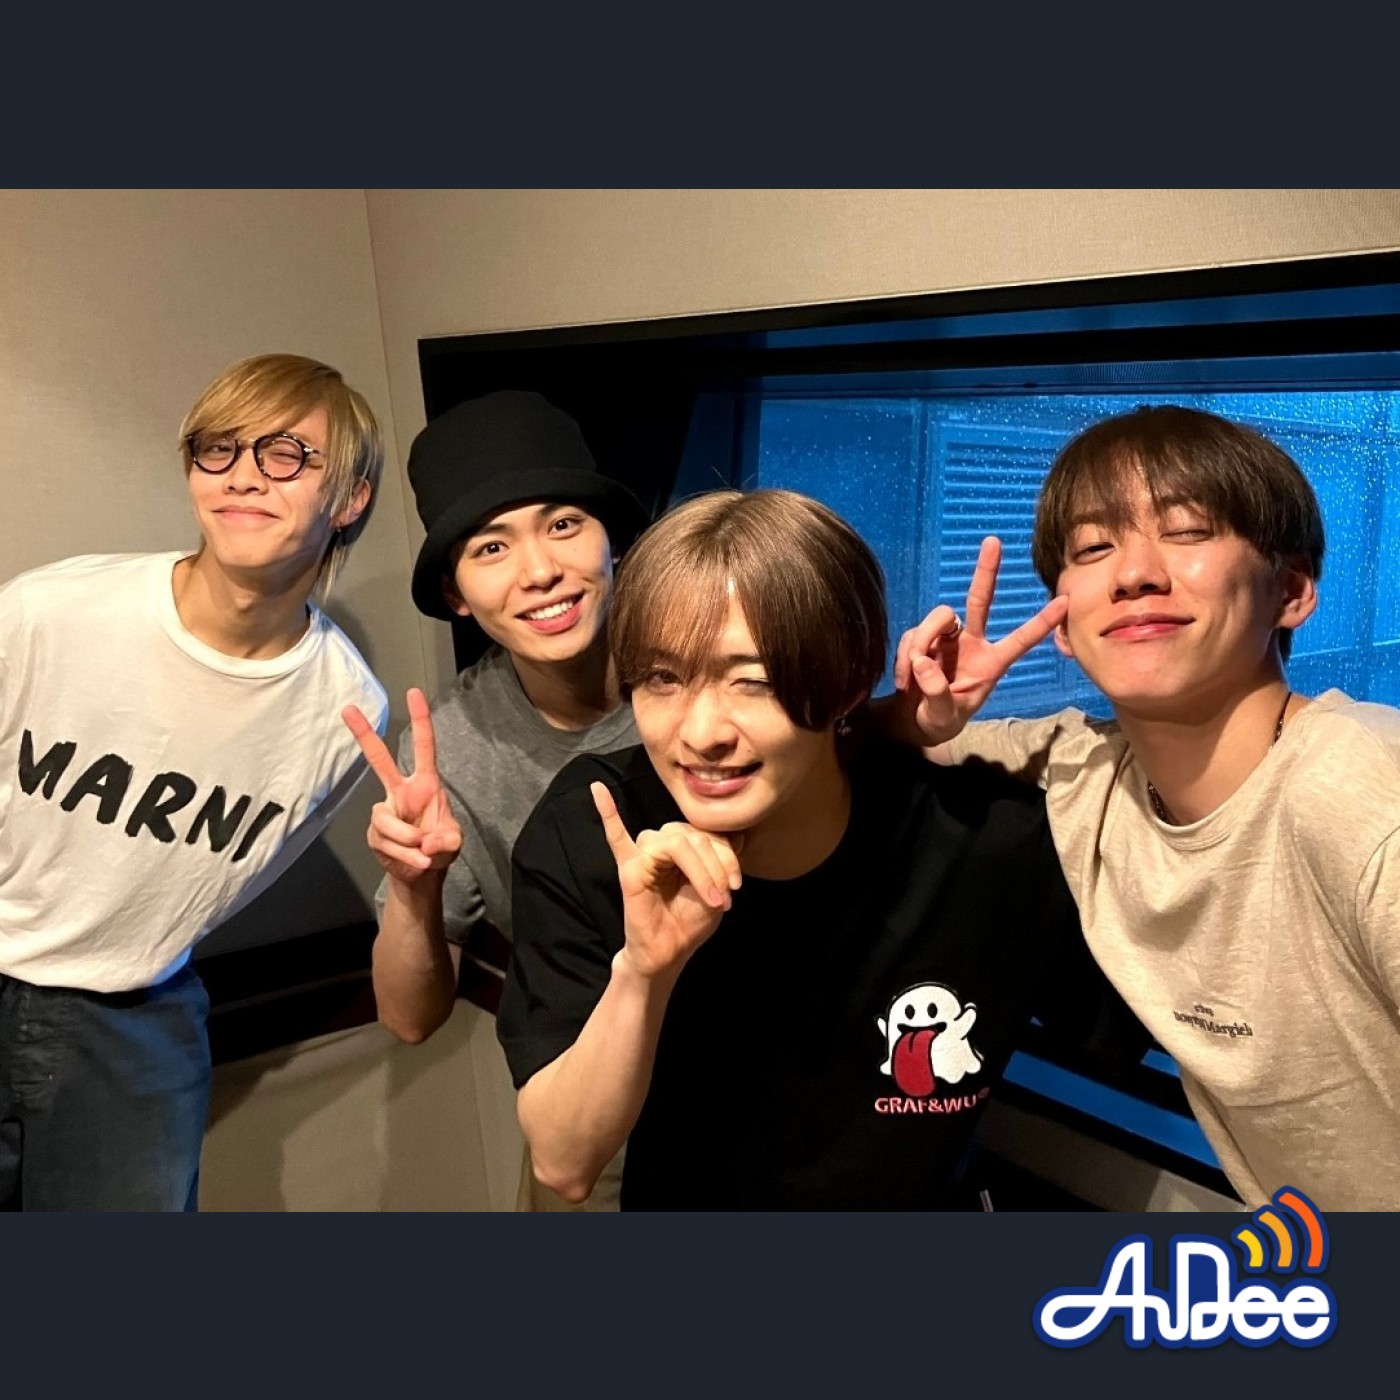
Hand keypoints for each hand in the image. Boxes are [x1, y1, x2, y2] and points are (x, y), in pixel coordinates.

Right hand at [343, 688, 462, 885]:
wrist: (421, 875)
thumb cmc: (439, 848)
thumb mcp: (453, 843)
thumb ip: (447, 840)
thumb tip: (427, 840)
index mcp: (425, 785)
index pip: (424, 747)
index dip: (420, 720)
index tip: (413, 693)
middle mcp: (401, 792)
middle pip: (380, 759)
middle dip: (363, 734)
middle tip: (348, 709)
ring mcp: (385, 812)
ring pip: (388, 820)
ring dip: (409, 841)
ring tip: (424, 853)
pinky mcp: (374, 833)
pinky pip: (387, 842)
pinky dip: (404, 855)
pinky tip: (415, 861)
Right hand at [591, 782, 742, 981]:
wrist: (668, 953)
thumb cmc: (689, 921)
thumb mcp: (717, 889)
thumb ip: (723, 860)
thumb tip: (739, 833)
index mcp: (685, 843)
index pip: (708, 832)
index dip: (728, 855)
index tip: (736, 886)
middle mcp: (663, 841)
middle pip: (695, 834)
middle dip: (717, 866)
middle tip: (726, 897)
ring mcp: (644, 852)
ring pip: (678, 841)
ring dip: (702, 869)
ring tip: (712, 898)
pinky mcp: (630, 867)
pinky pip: (617, 836)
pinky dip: (607, 812)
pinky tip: (599, 790)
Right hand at [891, 537, 1067, 743]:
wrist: (913, 722)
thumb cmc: (939, 721)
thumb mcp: (944, 717)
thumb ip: (937, 693)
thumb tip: (923, 661)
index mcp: (991, 664)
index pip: (1020, 640)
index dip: (1042, 623)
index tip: (1065, 602)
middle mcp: (971, 644)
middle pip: (979, 600)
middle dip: (986, 571)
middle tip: (994, 541)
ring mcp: (946, 639)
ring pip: (936, 619)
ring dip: (920, 643)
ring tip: (911, 677)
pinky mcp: (922, 639)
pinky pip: (912, 636)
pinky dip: (904, 658)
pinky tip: (904, 680)